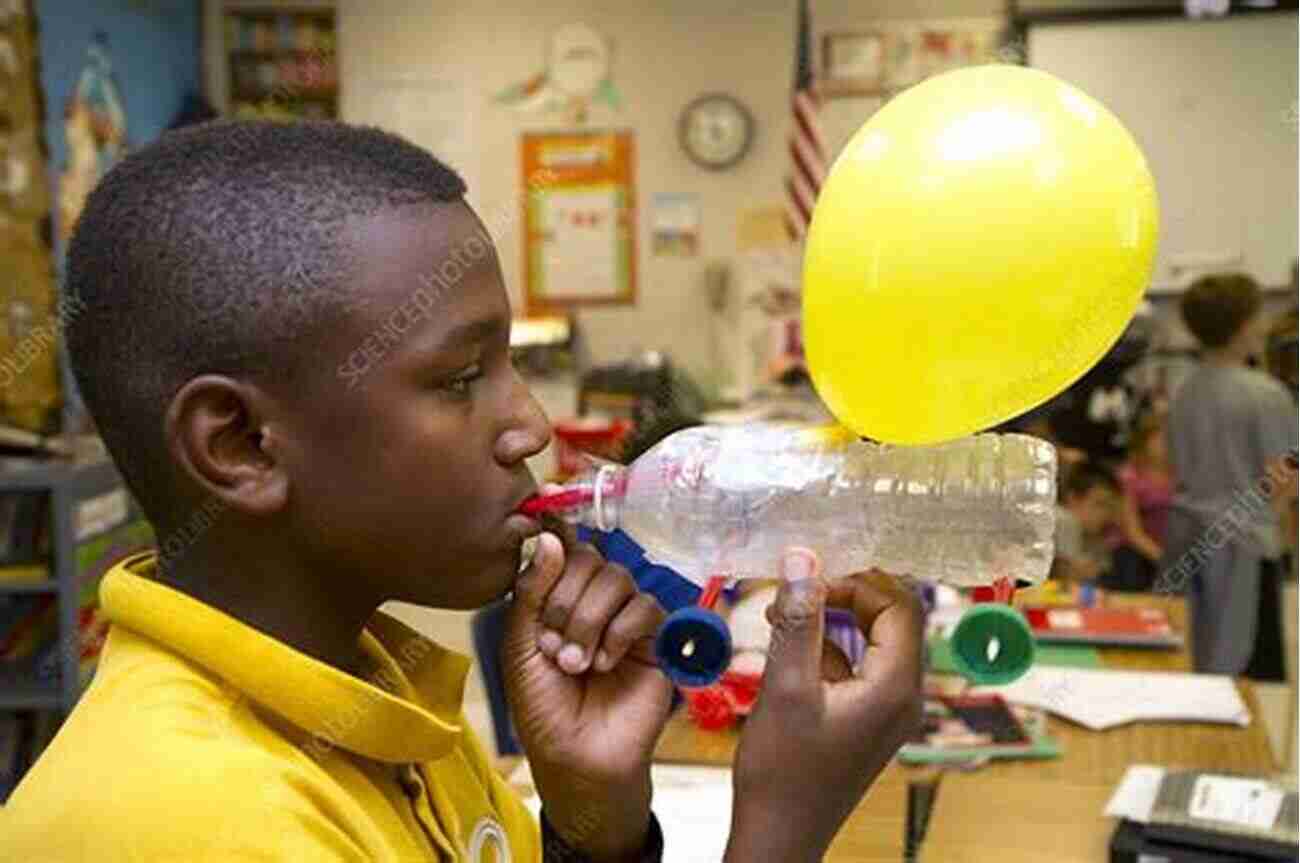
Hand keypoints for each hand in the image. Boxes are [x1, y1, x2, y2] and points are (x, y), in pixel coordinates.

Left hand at [502, 523, 671, 860]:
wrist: (576, 759)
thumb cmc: (543, 709)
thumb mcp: (520, 648)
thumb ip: (531, 592)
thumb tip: (549, 537)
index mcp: (555, 598)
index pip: (561, 549)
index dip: (555, 540)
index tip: (543, 526)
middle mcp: (591, 602)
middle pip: (589, 558)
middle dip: (565, 598)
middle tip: (552, 643)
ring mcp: (624, 619)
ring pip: (617, 579)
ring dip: (589, 619)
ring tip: (574, 662)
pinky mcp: (655, 640)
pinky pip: (645, 608)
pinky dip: (620, 632)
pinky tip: (604, 664)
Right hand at [725, 549, 923, 862]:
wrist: (778, 835)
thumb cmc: (782, 772)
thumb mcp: (785, 686)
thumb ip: (799, 620)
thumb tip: (803, 559)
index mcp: (896, 687)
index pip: (898, 606)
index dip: (856, 582)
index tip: (809, 583)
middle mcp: (903, 696)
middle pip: (892, 618)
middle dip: (844, 594)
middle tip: (796, 592)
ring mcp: (887, 709)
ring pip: (872, 639)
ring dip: (831, 618)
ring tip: (782, 615)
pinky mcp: (867, 718)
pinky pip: (857, 664)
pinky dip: (826, 647)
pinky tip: (788, 649)